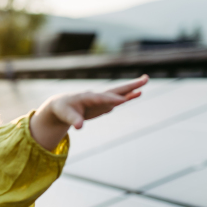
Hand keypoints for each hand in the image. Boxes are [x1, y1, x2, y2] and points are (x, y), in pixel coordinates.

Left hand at [30, 75, 148, 150]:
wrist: (61, 106)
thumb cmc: (62, 109)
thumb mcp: (65, 115)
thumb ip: (73, 120)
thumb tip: (79, 127)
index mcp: (87, 97)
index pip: (102, 98)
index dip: (112, 99)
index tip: (124, 100)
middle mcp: (96, 96)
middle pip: (115, 90)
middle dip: (129, 86)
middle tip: (145, 79)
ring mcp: (100, 100)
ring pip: (118, 95)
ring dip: (130, 91)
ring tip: (144, 86)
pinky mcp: (102, 105)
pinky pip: (116, 101)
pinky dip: (125, 98)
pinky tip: (135, 94)